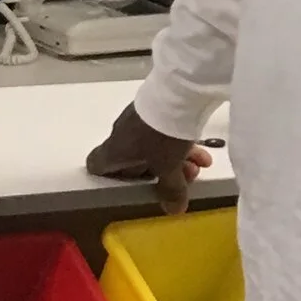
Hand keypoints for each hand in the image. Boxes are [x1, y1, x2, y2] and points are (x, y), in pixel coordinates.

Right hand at [86, 99, 213, 214]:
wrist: (178, 90)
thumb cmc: (162, 135)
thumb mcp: (168, 166)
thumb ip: (170, 189)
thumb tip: (174, 210)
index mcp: (115, 150)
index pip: (96, 165)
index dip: (111, 179)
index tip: (134, 186)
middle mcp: (121, 134)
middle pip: (133, 161)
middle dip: (160, 172)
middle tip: (185, 178)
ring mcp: (138, 119)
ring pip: (153, 146)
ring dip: (176, 159)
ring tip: (201, 165)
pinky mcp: (156, 108)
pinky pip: (164, 132)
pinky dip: (180, 142)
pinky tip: (204, 149)